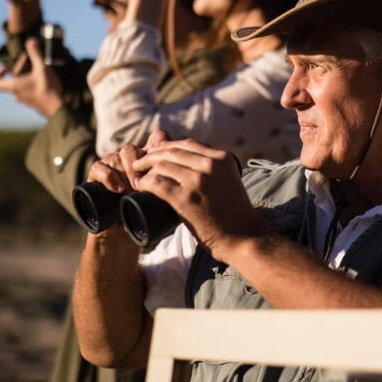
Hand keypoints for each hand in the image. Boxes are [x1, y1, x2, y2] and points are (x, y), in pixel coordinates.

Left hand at [0, 38, 63, 117]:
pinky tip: (45, 80)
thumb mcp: (42, 69)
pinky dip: (32, 85)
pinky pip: (27, 92)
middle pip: (11, 81)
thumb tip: (31, 40)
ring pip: (19, 86)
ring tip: (39, 72)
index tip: (7, 67)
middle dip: (20, 70)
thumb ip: (36, 54)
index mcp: (14, 86)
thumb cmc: (48, 89)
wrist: (58, 109)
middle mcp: (16, 94)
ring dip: (26, 78)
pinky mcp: (33, 103)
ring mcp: (24, 100)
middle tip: (31, 64)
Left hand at [129, 135, 267, 259]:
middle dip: (151, 156)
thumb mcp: (229, 180)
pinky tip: (140, 187)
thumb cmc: (235, 214)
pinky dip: (145, 183)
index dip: (166, 146)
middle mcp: (210, 164)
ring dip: (145, 169)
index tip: (155, 154)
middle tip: (139, 164)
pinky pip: (157, 182)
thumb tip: (188, 165)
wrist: (243, 237)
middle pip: (171, 151)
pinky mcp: (185, 198)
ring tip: (137, 176)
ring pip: (161, 164)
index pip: (187, 143)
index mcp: (222, 158)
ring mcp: (197, 180)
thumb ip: (213, 170)